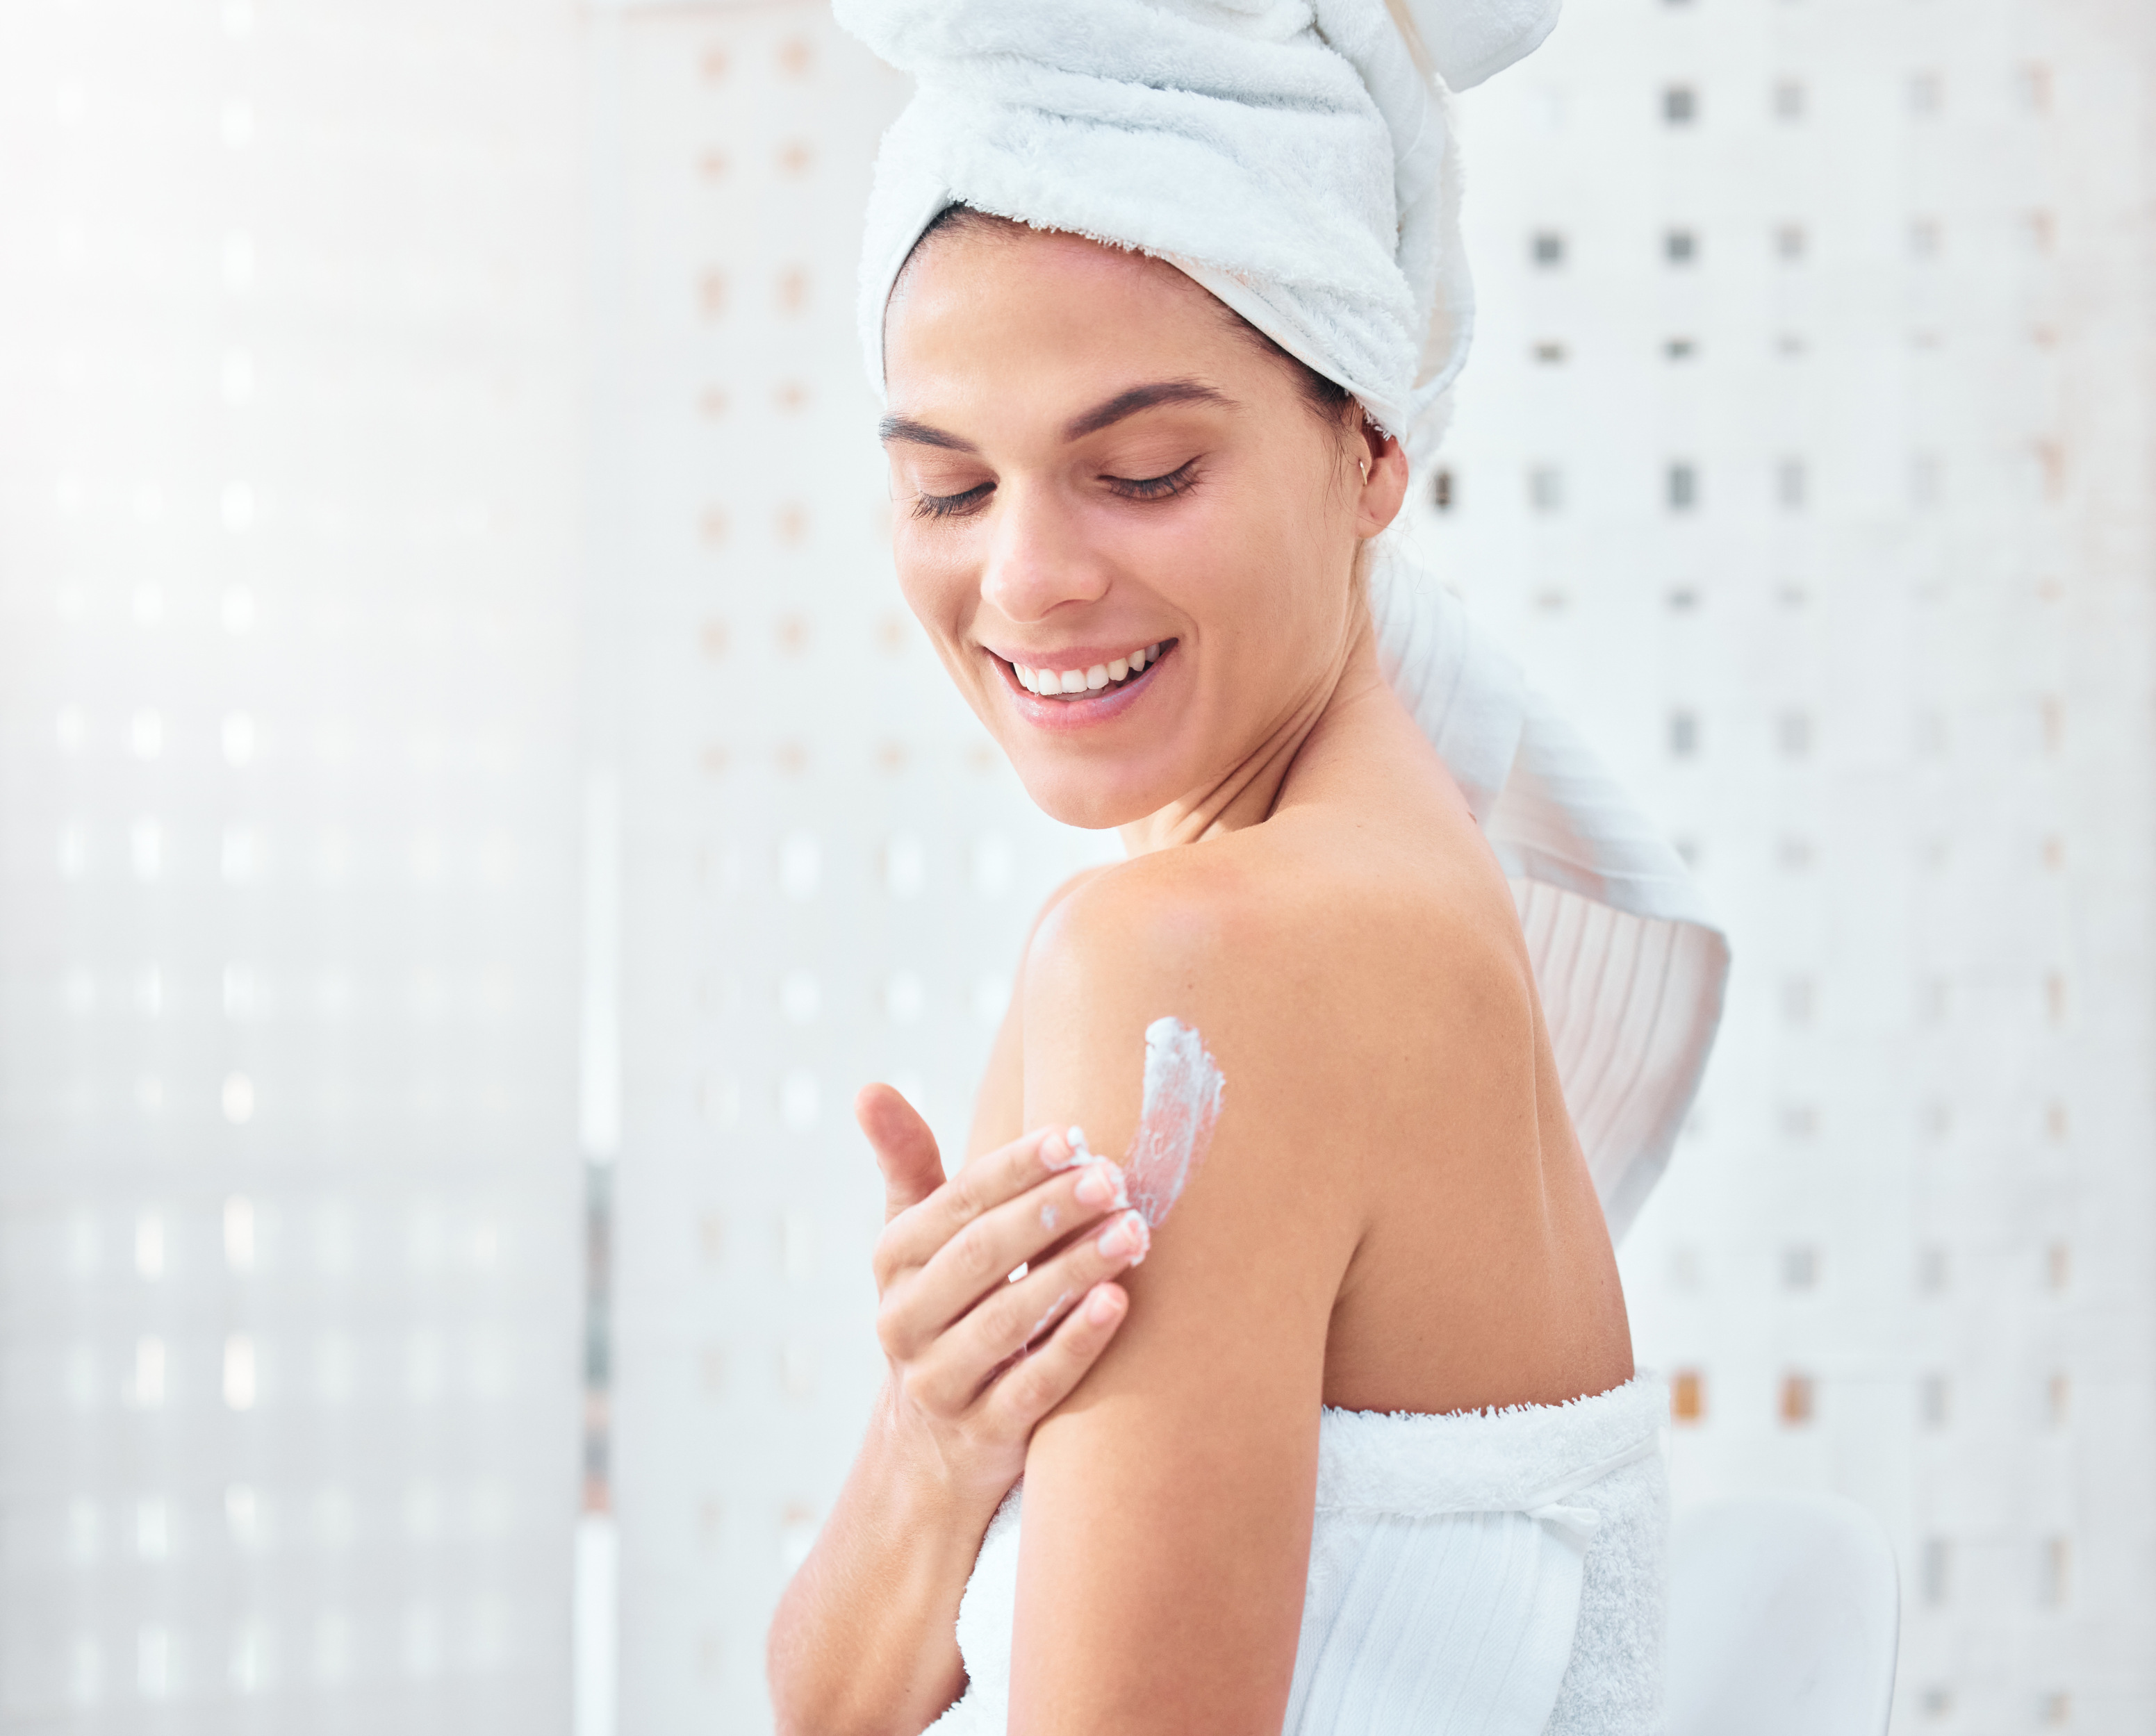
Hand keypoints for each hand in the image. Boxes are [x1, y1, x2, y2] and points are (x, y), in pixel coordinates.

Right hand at [858, 1083, 1144, 1508]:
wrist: (930, 1448)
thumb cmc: (944, 1311)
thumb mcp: (917, 1244)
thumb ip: (908, 1166)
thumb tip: (870, 1088)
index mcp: (894, 1261)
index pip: (954, 1203)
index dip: (1013, 1169)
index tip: (1071, 1136)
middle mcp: (905, 1321)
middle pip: (980, 1257)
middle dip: (1049, 1213)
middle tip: (1114, 1179)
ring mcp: (941, 1384)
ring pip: (1009, 1321)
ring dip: (1074, 1271)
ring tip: (1133, 1232)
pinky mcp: (983, 1436)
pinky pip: (1033, 1386)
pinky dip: (1076, 1344)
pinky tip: (1119, 1305)